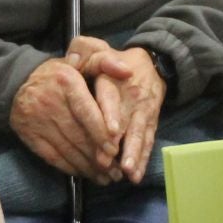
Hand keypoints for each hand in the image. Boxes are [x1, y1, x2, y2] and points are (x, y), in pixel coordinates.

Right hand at [11, 55, 119, 177]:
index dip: (100, 131)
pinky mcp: (30, 136)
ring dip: (88, 166)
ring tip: (107, 177)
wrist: (16, 83)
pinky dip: (71, 168)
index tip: (115, 148)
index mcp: (66, 81)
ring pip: (68, 149)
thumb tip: (128, 72)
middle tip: (117, 171)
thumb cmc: (59, 74)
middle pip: (78, 134)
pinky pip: (53, 157)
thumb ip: (104, 62)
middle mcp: (50, 101)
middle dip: (99, 156)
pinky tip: (86, 173)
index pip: (85, 110)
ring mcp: (38, 121)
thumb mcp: (80, 60)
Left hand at [74, 40, 166, 183]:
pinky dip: (142, 158)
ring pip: (139, 134)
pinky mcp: (150, 122)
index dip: (112, 113)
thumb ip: (83, 51)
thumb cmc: (113, 59)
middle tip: (113, 162)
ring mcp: (143, 112)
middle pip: (128, 122)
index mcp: (114, 79)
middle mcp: (131, 97)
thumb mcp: (96, 48)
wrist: (150, 63)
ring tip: (127, 172)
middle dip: (122, 144)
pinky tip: (135, 174)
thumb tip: (71, 60)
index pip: (112, 96)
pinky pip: (148, 141)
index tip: (111, 131)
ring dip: (134, 155)